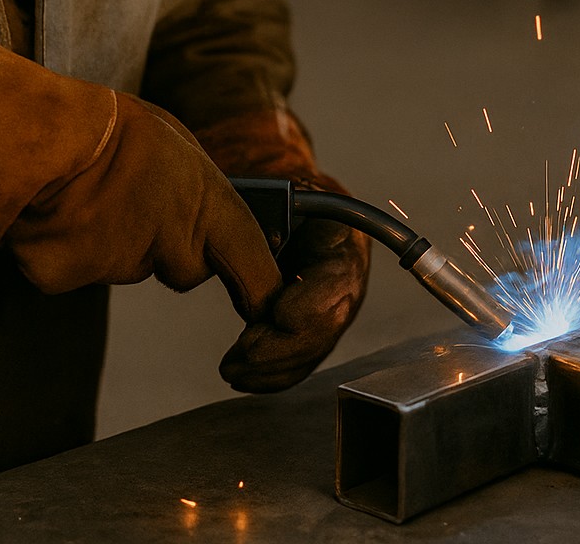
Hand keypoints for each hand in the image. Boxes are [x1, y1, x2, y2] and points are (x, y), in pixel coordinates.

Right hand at [0, 22, 283, 321]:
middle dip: (169, 248)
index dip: (262, 289)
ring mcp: (118, 264)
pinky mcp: (69, 278)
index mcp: (205, 201)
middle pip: (185, 269)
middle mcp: (170, 240)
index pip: (252, 262)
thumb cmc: (108, 126)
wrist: (34, 131)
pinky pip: (77, 271)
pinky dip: (68, 250)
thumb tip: (208, 210)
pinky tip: (58, 214)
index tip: (266, 306)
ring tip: (93, 195)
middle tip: (138, 200)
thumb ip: (199, 188)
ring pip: (129, 267)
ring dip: (116, 243)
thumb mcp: (176, 144)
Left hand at [194, 112, 372, 392]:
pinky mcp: (316, 333)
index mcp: (346, 245)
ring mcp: (334, 312)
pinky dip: (273, 376)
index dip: (308, 305)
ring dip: (272, 368)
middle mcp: (347, 285)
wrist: (304, 215)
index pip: (336, 284)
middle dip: (283, 347)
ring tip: (232, 369)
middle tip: (243, 352)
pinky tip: (244, 378)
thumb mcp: (287, 202)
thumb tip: (265, 246)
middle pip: (326, 328)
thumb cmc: (291, 204)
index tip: (275, 314)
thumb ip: (275, 223)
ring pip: (313, 352)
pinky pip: (301, 363)